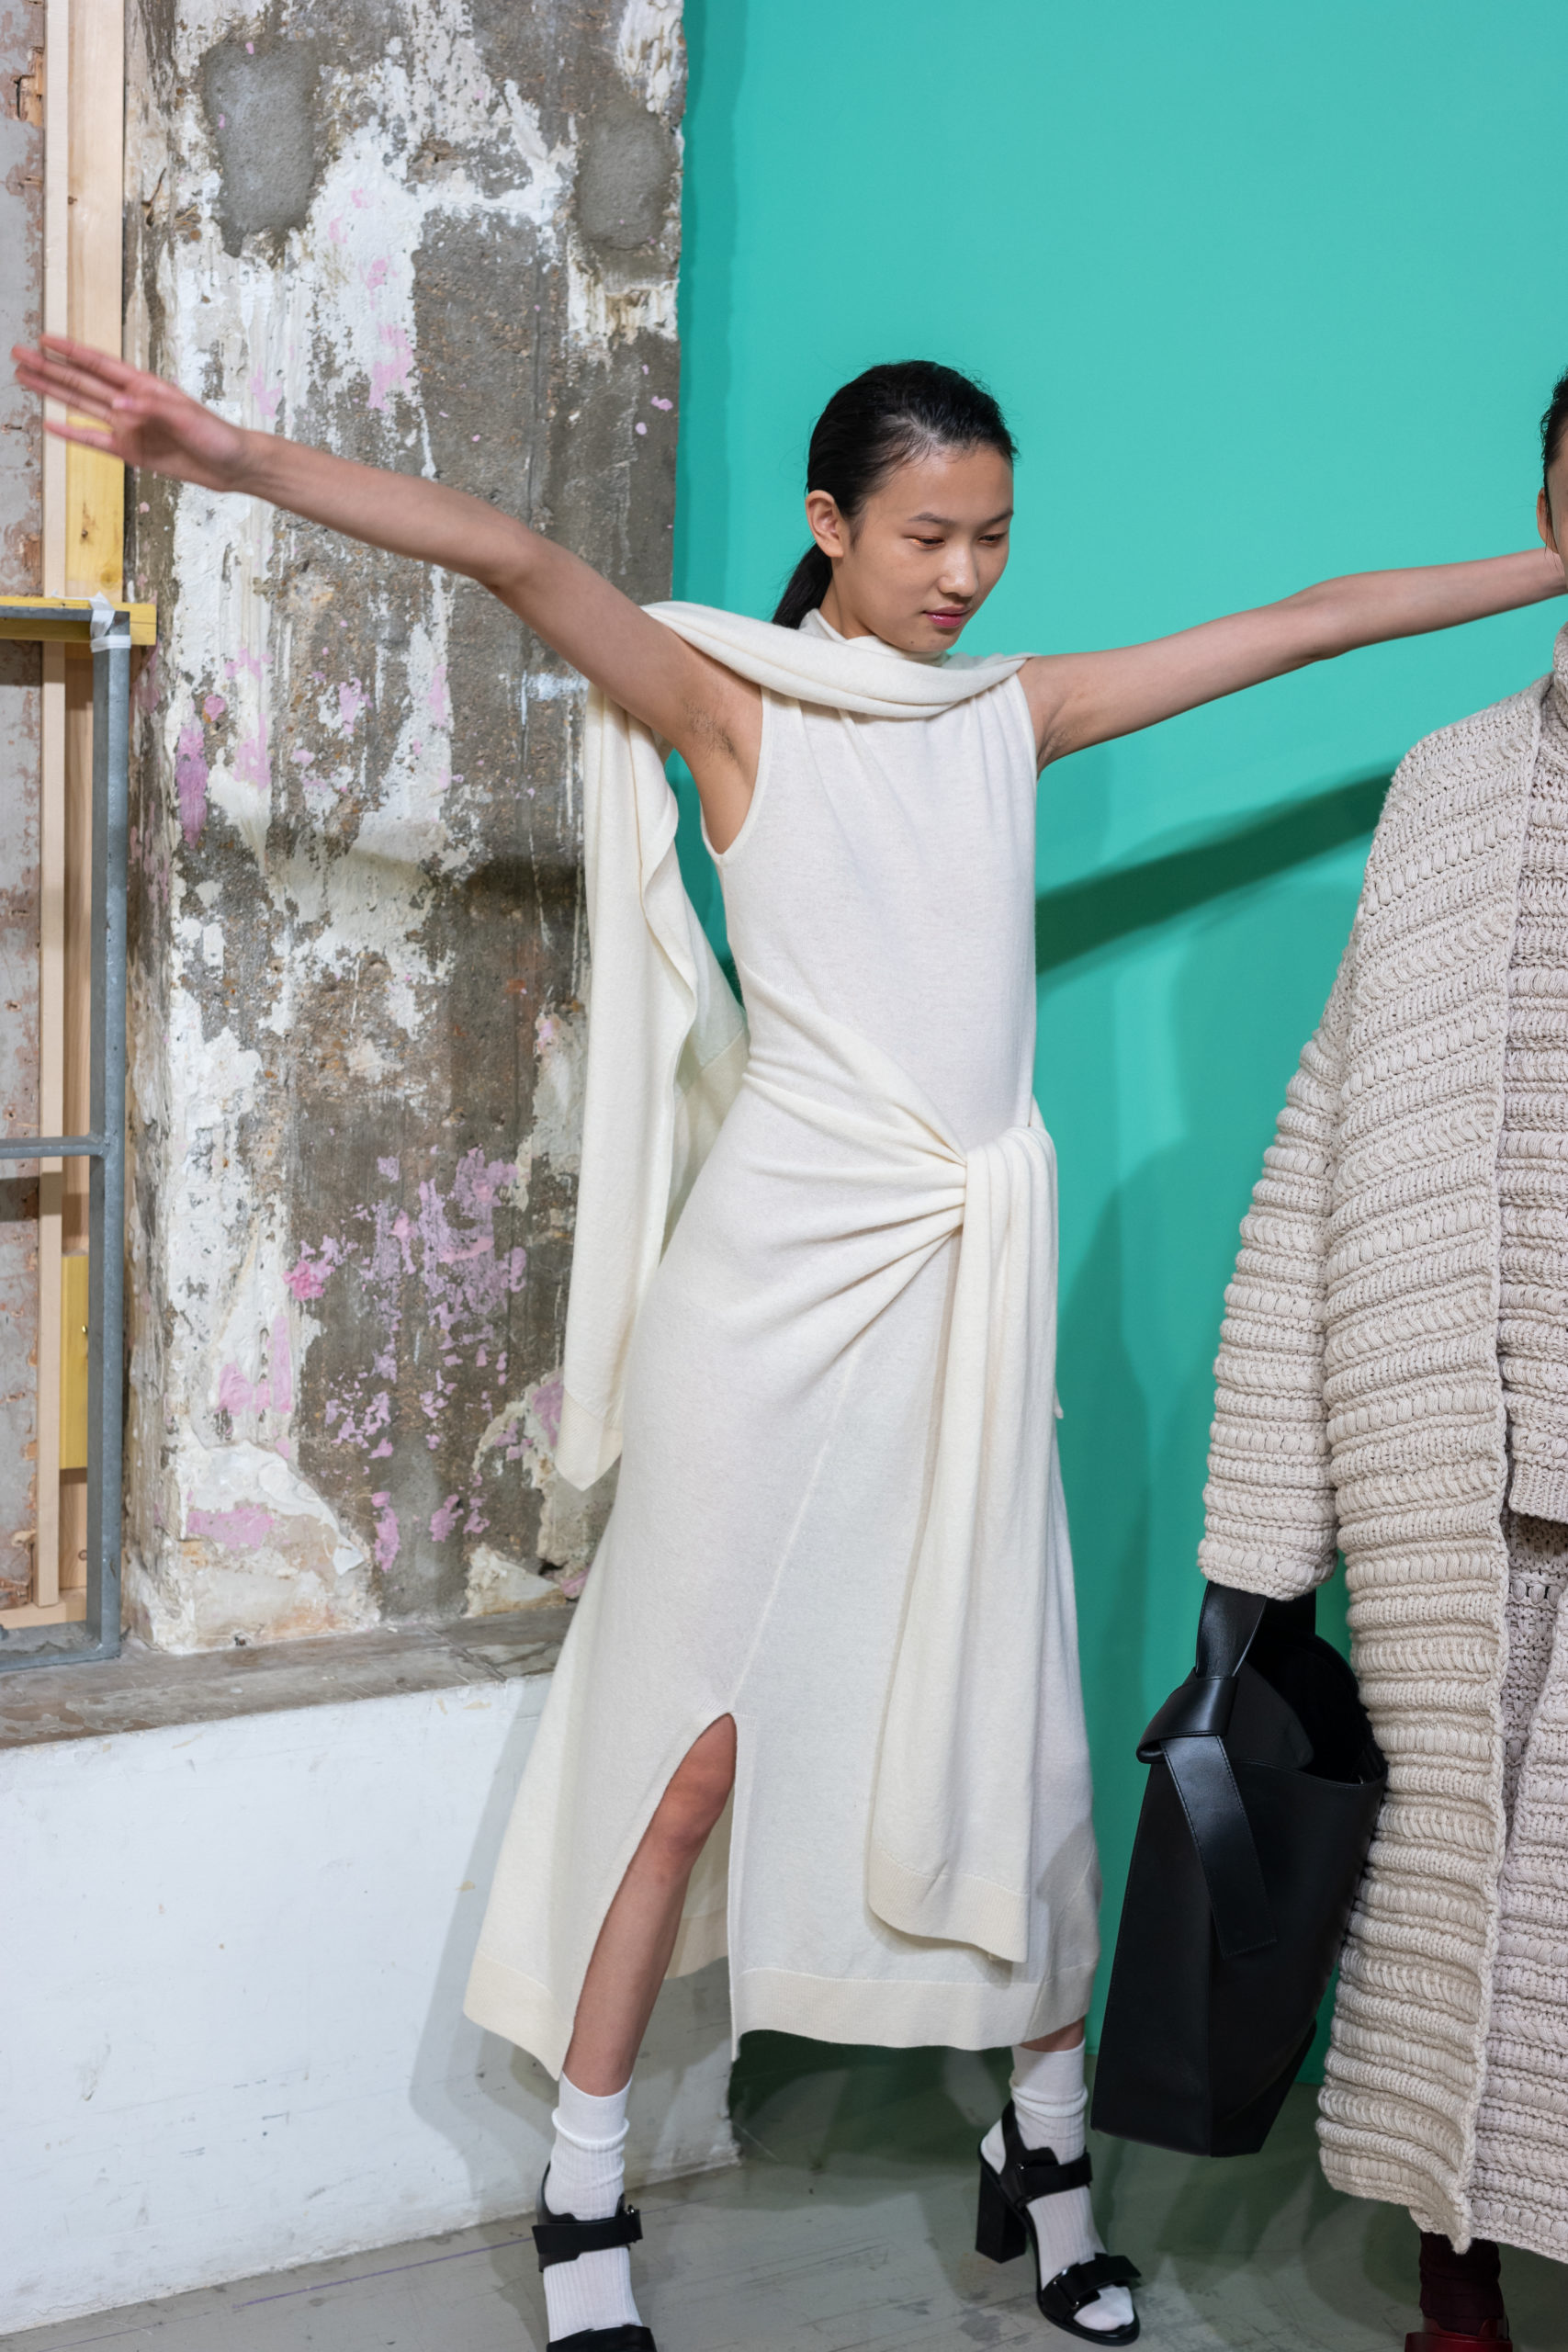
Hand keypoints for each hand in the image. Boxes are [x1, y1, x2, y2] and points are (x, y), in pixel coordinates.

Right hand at [10, 335, 248, 492]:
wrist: (232, 467)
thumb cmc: (217, 436)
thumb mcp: (189, 419)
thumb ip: (153, 409)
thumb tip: (118, 406)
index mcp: (144, 386)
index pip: (99, 364)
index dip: (70, 351)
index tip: (43, 338)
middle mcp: (130, 403)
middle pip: (81, 381)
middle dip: (49, 367)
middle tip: (18, 353)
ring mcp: (128, 427)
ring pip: (81, 406)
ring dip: (53, 393)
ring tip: (24, 378)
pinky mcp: (131, 452)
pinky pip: (94, 442)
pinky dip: (72, 434)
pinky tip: (49, 424)